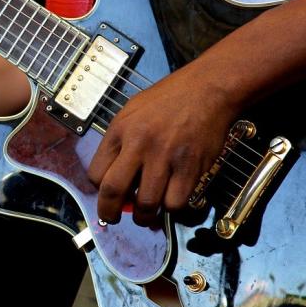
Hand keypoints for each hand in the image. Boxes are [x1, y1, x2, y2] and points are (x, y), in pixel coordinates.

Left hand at [87, 63, 239, 227]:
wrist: (209, 87)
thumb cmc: (170, 99)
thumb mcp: (133, 110)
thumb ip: (121, 141)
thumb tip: (113, 176)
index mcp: (120, 129)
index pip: (96, 173)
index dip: (99, 191)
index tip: (107, 196)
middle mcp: (139, 143)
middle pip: (113, 192)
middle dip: (109, 214)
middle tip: (113, 218)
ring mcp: (165, 156)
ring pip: (146, 204)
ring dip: (145, 216)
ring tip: (147, 213)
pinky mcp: (190, 166)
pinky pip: (176, 202)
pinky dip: (172, 207)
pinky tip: (172, 197)